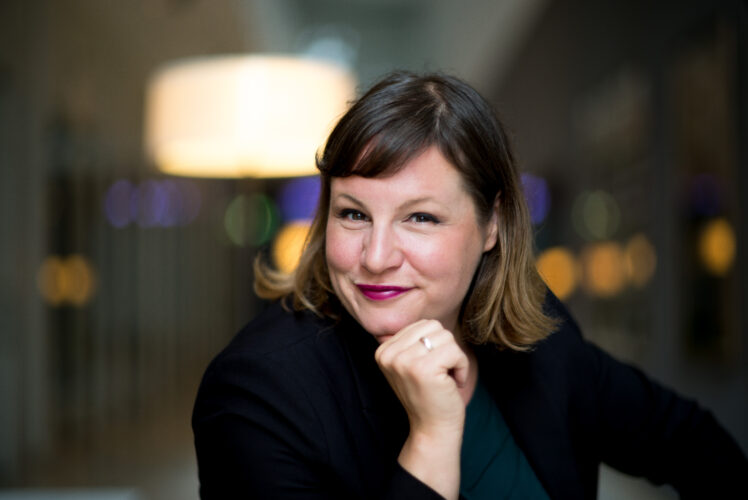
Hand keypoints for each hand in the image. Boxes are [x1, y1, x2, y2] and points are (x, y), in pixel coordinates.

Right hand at [375, 319, 470, 435]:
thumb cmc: (428, 395)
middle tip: (440, 372)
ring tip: (445, 378)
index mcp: (383, 350)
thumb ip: (413, 341)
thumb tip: (429, 321)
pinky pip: (455, 351)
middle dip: (445, 348)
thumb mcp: (411, 364)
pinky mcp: (422, 369)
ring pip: (445, 336)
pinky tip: (452, 383)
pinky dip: (462, 367)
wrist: (432, 429)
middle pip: (433, 326)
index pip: (422, 324)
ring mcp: (403, 361)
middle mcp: (388, 354)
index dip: (435, 345)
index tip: (430, 369)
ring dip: (454, 358)